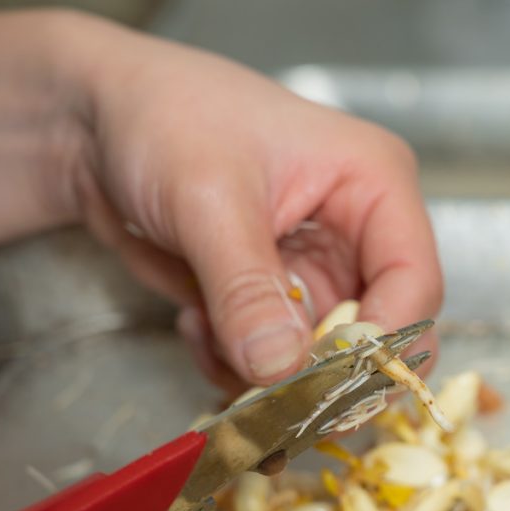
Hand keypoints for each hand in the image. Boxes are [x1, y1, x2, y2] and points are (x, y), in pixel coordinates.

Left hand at [0, 10, 442, 389]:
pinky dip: (235, 361)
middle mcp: (359, 233)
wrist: (94, 122)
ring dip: (264, 368)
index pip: (416, 283)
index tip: (327, 387)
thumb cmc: (163, 119)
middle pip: (377, 333)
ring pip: (321, 360)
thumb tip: (280, 370)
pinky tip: (195, 320)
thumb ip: (247, 289)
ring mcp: (317, 270)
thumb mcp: (209, 201)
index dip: (384, 343)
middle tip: (265, 391)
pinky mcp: (276, 299)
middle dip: (319, 369)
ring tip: (205, 325)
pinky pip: (276, 360)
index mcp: (374, 185)